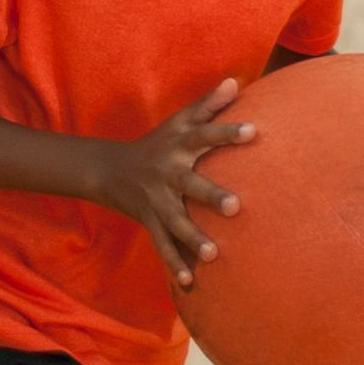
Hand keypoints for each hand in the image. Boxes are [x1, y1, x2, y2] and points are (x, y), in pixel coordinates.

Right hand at [86, 80, 255, 286]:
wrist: (109, 170)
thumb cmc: (156, 143)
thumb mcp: (178, 121)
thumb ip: (208, 104)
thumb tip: (237, 81)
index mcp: (178, 147)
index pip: (205, 136)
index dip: (227, 132)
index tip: (254, 131)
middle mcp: (167, 174)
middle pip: (190, 185)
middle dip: (211, 196)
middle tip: (236, 207)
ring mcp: (157, 201)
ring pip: (175, 222)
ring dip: (192, 239)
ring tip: (214, 254)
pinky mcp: (150, 222)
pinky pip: (162, 246)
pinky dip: (175, 265)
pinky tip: (191, 283)